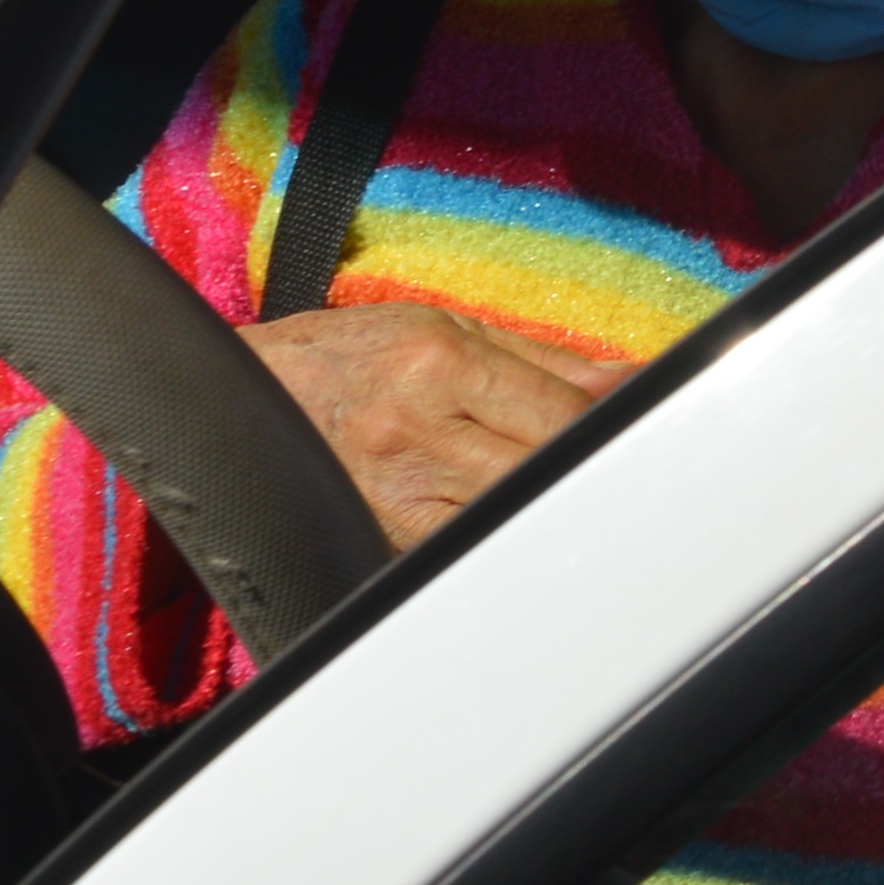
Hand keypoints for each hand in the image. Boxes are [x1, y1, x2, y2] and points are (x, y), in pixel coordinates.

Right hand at [239, 302, 612, 548]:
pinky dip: (498, 544)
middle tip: (626, 470)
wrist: (239, 401)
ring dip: (549, 512)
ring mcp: (397, 499)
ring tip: (578, 503)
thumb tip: (627, 381)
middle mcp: (419, 433)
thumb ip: (543, 360)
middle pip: (542, 472)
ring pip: (510, 522)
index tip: (644, 425)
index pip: (561, 411)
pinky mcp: (382, 544)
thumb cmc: (345, 355)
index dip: (612, 424)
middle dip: (587, 471)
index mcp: (440, 365)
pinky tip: (518, 531)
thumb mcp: (443, 328)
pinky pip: (462, 556)